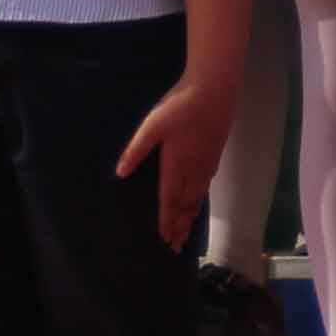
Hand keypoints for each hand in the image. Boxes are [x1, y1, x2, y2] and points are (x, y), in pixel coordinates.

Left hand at [113, 75, 233, 249]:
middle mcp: (194, 169)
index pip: (170, 200)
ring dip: (191, 216)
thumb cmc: (180, 105)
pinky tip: (199, 200)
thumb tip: (120, 173)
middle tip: (176, 246)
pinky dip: (200, 200)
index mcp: (176, 165)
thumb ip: (136, 150)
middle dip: (180, 226)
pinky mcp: (214, 154)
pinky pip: (206, 186)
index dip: (166, 221)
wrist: (215, 89)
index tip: (165, 240)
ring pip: (198, 196)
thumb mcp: (152, 126)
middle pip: (186, 204)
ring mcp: (207, 163)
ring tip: (187, 231)